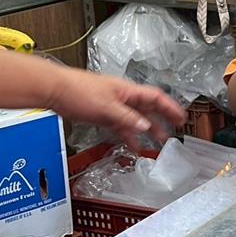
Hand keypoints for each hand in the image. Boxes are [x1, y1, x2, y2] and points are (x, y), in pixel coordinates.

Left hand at [48, 70, 185, 144]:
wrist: (54, 91)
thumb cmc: (78, 91)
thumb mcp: (107, 107)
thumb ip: (127, 118)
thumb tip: (145, 126)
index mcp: (128, 91)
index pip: (156, 98)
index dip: (170, 107)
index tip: (181, 117)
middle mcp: (123, 98)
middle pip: (148, 109)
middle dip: (163, 119)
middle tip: (175, 129)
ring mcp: (113, 107)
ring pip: (136, 119)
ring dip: (147, 130)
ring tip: (158, 141)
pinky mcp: (103, 115)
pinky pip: (121, 127)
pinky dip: (129, 136)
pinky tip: (133, 145)